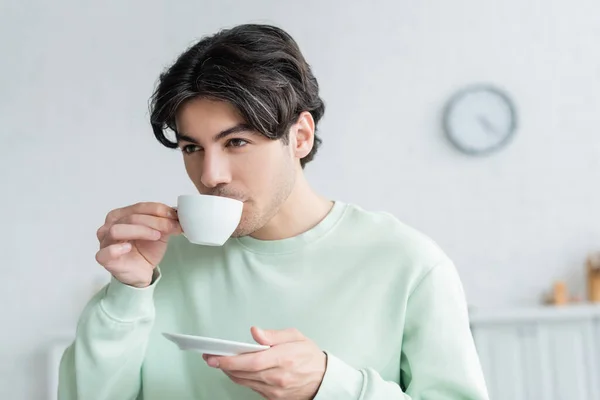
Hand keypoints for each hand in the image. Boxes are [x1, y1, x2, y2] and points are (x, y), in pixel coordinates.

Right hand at [95, 202, 181, 287]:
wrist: (142, 271)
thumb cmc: (146, 249)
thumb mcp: (160, 232)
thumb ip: (165, 221)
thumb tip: (177, 212)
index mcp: (121, 215)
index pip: (139, 207)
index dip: (158, 210)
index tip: (174, 216)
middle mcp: (109, 225)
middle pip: (131, 217)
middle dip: (155, 221)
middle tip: (171, 227)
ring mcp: (105, 242)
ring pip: (117, 230)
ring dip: (140, 231)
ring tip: (156, 236)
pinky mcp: (104, 258)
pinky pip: (105, 252)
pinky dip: (116, 248)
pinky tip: (128, 248)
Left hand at [203, 327, 326, 399]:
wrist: (323, 379)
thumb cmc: (309, 356)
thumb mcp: (295, 336)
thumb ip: (273, 334)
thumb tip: (255, 332)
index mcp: (284, 358)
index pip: (251, 361)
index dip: (230, 360)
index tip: (216, 356)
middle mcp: (278, 376)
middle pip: (244, 372)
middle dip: (224, 365)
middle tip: (210, 357)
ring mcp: (275, 390)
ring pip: (244, 381)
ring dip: (230, 372)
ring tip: (219, 362)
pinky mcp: (273, 398)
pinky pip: (251, 388)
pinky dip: (241, 378)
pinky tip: (236, 370)